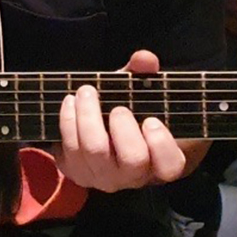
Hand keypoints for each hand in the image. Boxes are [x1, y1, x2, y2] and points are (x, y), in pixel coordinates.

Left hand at [55, 50, 187, 192]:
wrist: (103, 134)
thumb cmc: (132, 112)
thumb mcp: (142, 93)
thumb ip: (146, 75)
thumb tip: (144, 59)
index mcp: (160, 160)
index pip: (169, 166)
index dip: (161, 145)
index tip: (151, 120)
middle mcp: (133, 176)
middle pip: (132, 161)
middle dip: (123, 130)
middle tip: (118, 107)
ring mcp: (104, 177)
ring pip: (94, 154)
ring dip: (88, 119)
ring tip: (86, 93)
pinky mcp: (76, 172)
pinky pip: (68, 153)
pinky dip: (67, 123)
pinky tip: (69, 103)